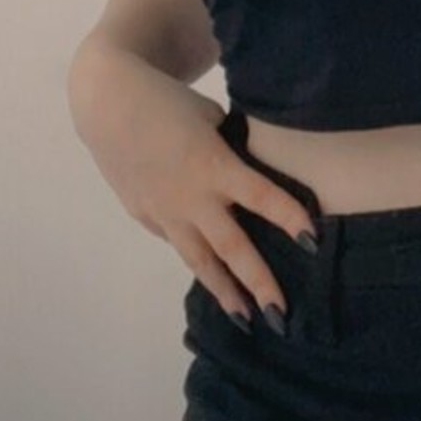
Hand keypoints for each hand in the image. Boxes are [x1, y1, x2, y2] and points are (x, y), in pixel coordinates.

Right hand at [78, 49, 318, 326]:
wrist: (107, 102)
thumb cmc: (169, 101)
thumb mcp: (211, 117)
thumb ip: (233, 149)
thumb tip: (259, 169)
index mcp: (213, 165)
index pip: (261, 197)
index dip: (289, 219)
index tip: (314, 243)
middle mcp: (190, 197)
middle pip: (231, 247)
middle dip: (258, 282)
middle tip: (281, 315)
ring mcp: (164, 211)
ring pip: (199, 260)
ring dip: (224, 291)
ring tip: (245, 319)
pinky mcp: (144, 215)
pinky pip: (176, 241)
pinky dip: (196, 258)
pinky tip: (211, 274)